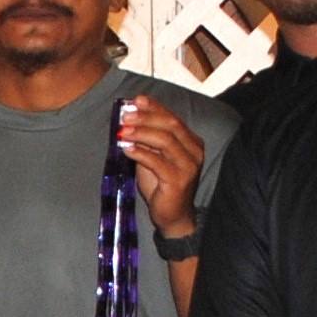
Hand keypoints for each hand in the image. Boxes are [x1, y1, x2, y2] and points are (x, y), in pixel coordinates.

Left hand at [117, 98, 207, 237]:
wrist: (173, 216)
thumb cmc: (162, 185)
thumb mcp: (154, 158)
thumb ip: (147, 141)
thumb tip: (128, 120)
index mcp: (191, 142)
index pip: (173, 118)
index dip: (154, 107)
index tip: (136, 100)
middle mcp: (194, 151)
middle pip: (170, 125)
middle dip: (146, 117)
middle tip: (125, 115)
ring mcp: (188, 166)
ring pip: (165, 141)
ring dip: (141, 133)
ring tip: (122, 131)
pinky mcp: (178, 180)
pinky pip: (157, 161)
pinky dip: (140, 152)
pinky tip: (126, 148)